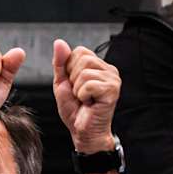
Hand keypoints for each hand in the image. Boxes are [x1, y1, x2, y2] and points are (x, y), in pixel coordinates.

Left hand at [53, 39, 120, 153]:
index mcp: (98, 65)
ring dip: (77, 89)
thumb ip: (60, 63)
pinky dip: (82, 96)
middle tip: (80, 94)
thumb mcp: (62, 83)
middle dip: (73, 79)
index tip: (74, 84)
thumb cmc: (75, 109)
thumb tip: (59, 42)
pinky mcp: (113, 90)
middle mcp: (109, 69)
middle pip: (82, 59)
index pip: (78, 51)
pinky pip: (88, 85)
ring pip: (84, 73)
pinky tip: (90, 103)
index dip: (69, 68)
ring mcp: (113, 79)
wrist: (83, 131)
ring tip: (84, 99)